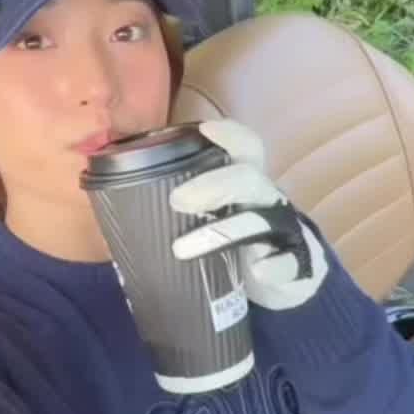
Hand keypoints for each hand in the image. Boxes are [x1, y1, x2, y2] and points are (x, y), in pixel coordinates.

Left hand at [169, 119, 328, 310]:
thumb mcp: (217, 217)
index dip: (231, 135)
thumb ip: (182, 204)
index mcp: (246, 185)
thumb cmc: (238, 242)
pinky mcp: (297, 266)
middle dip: (214, 184)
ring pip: (261, 221)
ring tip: (182, 249)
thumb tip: (115, 199)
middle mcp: (267, 202)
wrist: (287, 284)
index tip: (205, 129)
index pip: (246, 149)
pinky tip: (260, 272)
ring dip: (224, 232)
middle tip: (176, 200)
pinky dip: (276, 265)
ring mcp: (284, 233)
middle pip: (249, 179)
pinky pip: (291, 263)